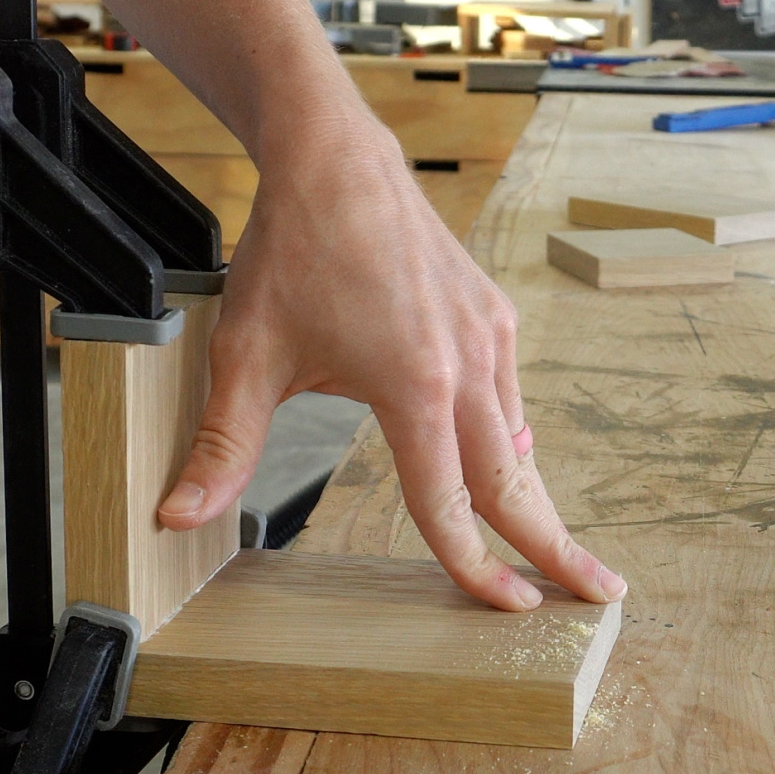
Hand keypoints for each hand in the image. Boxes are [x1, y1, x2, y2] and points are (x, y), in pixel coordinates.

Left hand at [158, 115, 626, 611]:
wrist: (336, 161)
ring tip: (551, 543)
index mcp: (413, 388)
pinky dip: (510, 437)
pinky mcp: (490, 312)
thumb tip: (174, 518)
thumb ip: (220, 448)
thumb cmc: (291, 255)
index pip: (448, 504)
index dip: (474, 567)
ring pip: (517, 439)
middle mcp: (467, 365)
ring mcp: (487, 335)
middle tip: (600, 596)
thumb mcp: (245, 359)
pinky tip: (505, 456)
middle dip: (557, 546)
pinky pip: (509, 393)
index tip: (509, 611)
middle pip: (517, 481)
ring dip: (531, 494)